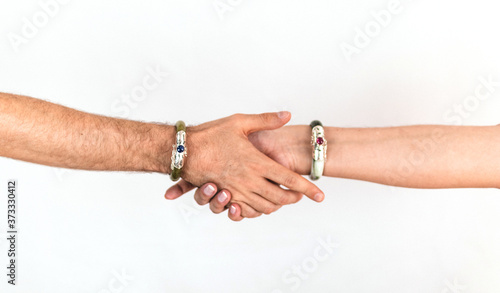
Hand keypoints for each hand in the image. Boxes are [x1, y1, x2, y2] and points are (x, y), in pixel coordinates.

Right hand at [167, 114, 323, 217]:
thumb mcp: (239, 122)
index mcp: (257, 162)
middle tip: (300, 195)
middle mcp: (250, 180)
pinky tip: (260, 203)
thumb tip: (287, 114)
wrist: (183, 151)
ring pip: (265, 207)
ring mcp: (238, 191)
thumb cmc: (210, 135)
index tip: (320, 196)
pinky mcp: (226, 196)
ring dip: (278, 205)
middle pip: (281, 198)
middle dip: (294, 199)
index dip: (308, 189)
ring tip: (283, 199)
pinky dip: (258, 210)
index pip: (290, 179)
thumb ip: (266, 120)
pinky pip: (247, 210)